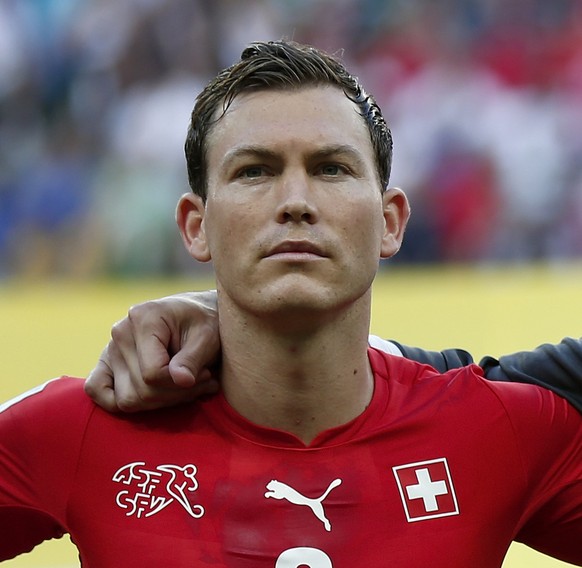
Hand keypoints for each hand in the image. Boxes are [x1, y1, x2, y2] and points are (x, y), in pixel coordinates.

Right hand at [85, 291, 219, 411]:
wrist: (198, 314)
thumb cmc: (206, 323)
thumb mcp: (208, 337)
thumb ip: (193, 359)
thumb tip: (181, 380)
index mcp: (143, 318)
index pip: (153, 374)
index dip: (182, 385)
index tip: (207, 376)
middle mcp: (120, 332)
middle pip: (140, 390)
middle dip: (178, 395)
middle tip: (204, 383)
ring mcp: (110, 348)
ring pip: (126, 399)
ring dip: (161, 402)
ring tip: (188, 386)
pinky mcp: (106, 362)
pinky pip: (97, 390)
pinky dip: (119, 402)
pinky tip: (153, 396)